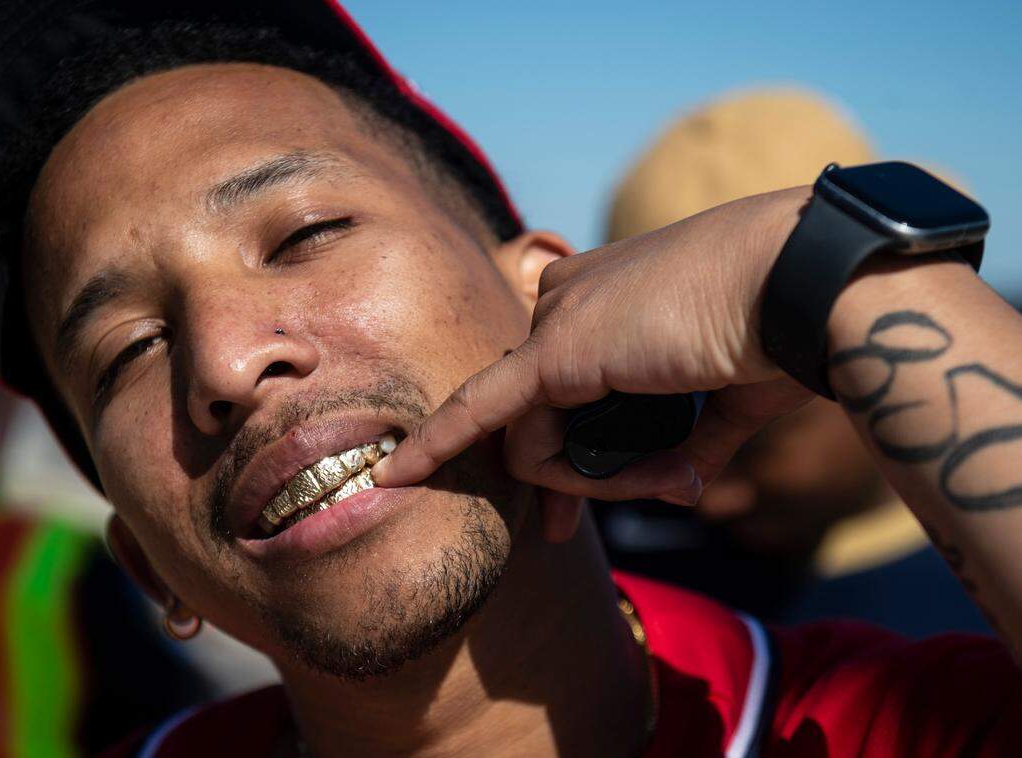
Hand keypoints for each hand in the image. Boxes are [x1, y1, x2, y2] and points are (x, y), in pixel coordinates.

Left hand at [374, 188, 814, 539]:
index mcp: (613, 298)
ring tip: (653, 482)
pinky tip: (397, 477)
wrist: (805, 285)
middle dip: (551, 477)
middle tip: (560, 535)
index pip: (560, 381)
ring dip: (587, 483)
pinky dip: (439, 449)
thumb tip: (679, 486)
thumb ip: (692, 440)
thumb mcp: (730, 392)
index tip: (558, 495)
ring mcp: (560, 319)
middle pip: (538, 412)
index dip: (561, 439)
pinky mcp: (555, 350)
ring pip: (535, 433)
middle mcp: (574, 299)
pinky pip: (484, 414)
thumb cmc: (784, 331)